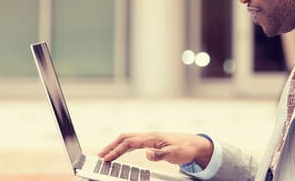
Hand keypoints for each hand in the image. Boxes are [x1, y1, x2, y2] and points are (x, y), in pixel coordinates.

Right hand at [97, 132, 213, 168]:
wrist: (195, 145)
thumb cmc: (185, 148)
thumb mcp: (174, 154)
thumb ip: (160, 154)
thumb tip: (146, 153)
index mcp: (152, 137)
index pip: (129, 143)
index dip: (116, 150)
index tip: (106, 158)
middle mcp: (149, 136)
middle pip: (125, 138)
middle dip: (111, 146)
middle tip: (99, 155)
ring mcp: (149, 138)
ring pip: (128, 139)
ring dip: (116, 146)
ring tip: (105, 154)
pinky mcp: (151, 142)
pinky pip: (133, 143)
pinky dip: (123, 147)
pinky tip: (120, 153)